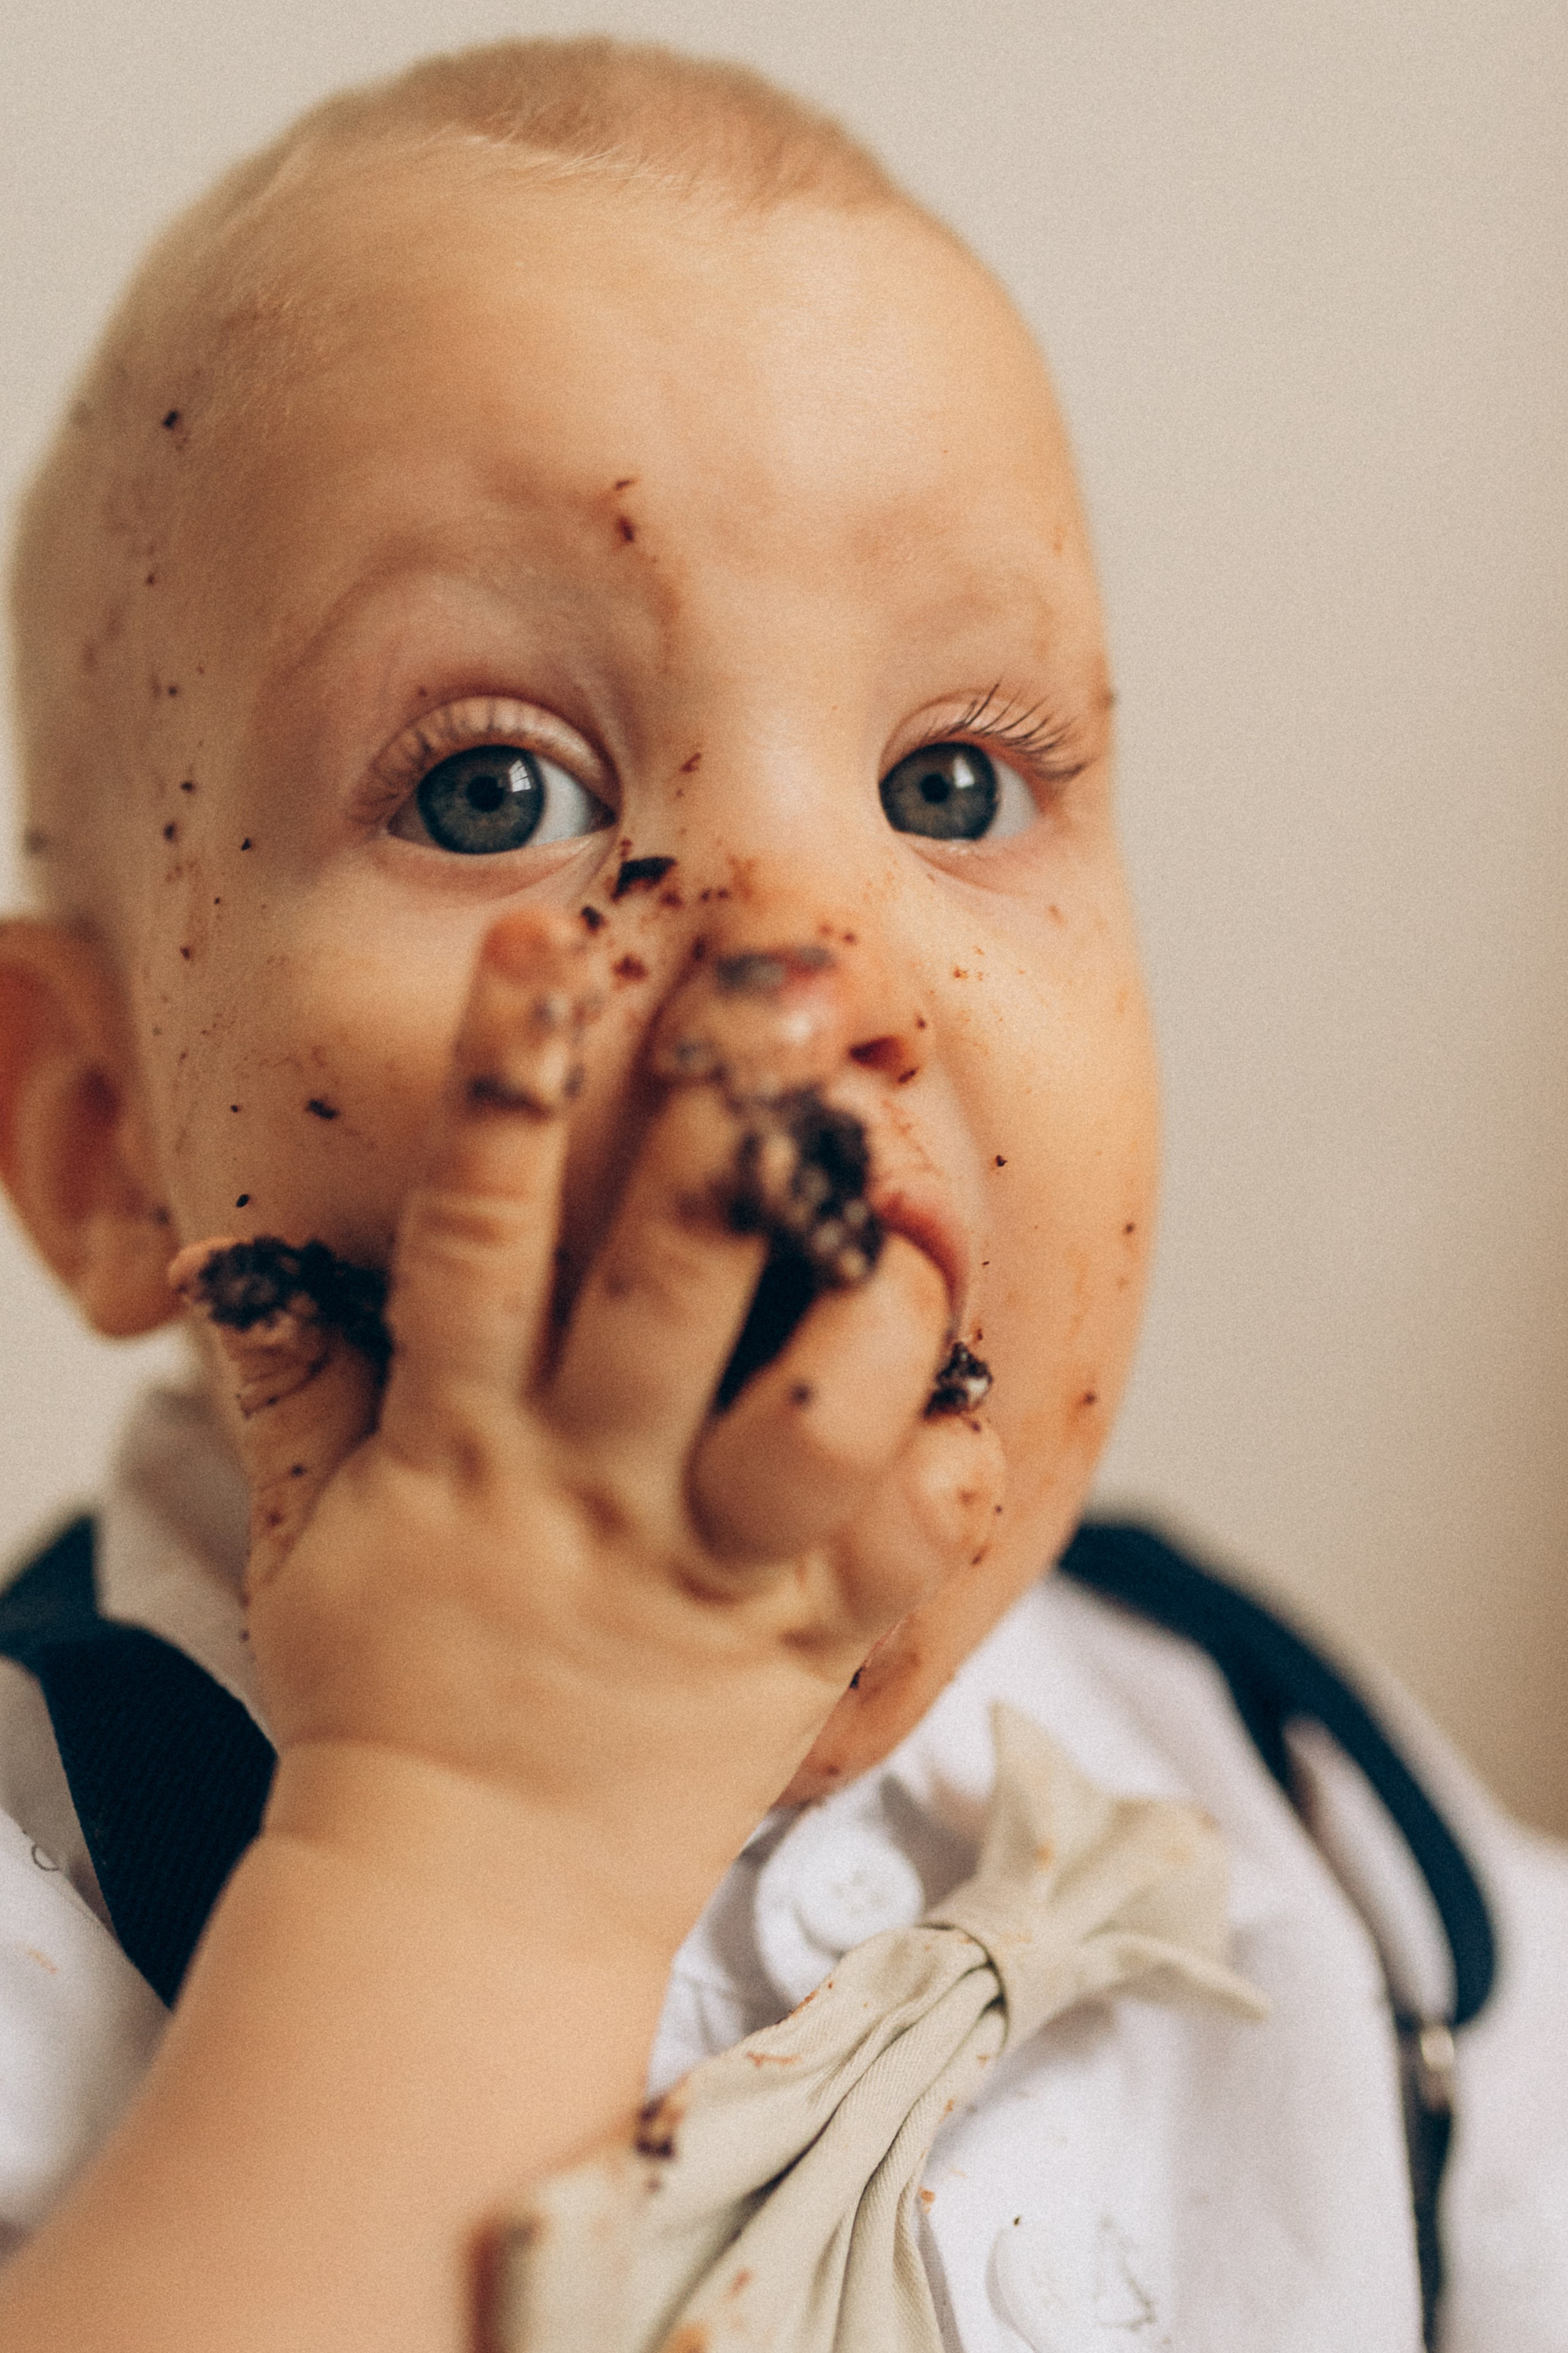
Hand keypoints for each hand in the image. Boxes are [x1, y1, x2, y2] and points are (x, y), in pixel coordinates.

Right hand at [171, 905, 1001, 1945]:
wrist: (467, 1894)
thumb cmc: (390, 1691)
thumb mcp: (305, 1535)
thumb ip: (289, 1387)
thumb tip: (227, 1250)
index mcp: (463, 1442)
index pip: (474, 1231)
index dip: (505, 1081)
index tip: (545, 940)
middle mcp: (593, 1489)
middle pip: (666, 1279)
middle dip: (731, 1123)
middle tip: (791, 980)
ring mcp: (707, 1572)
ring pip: (812, 1414)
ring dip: (873, 1304)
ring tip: (910, 1206)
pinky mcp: (799, 1653)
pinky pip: (901, 1555)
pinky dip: (950, 1475)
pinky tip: (975, 1408)